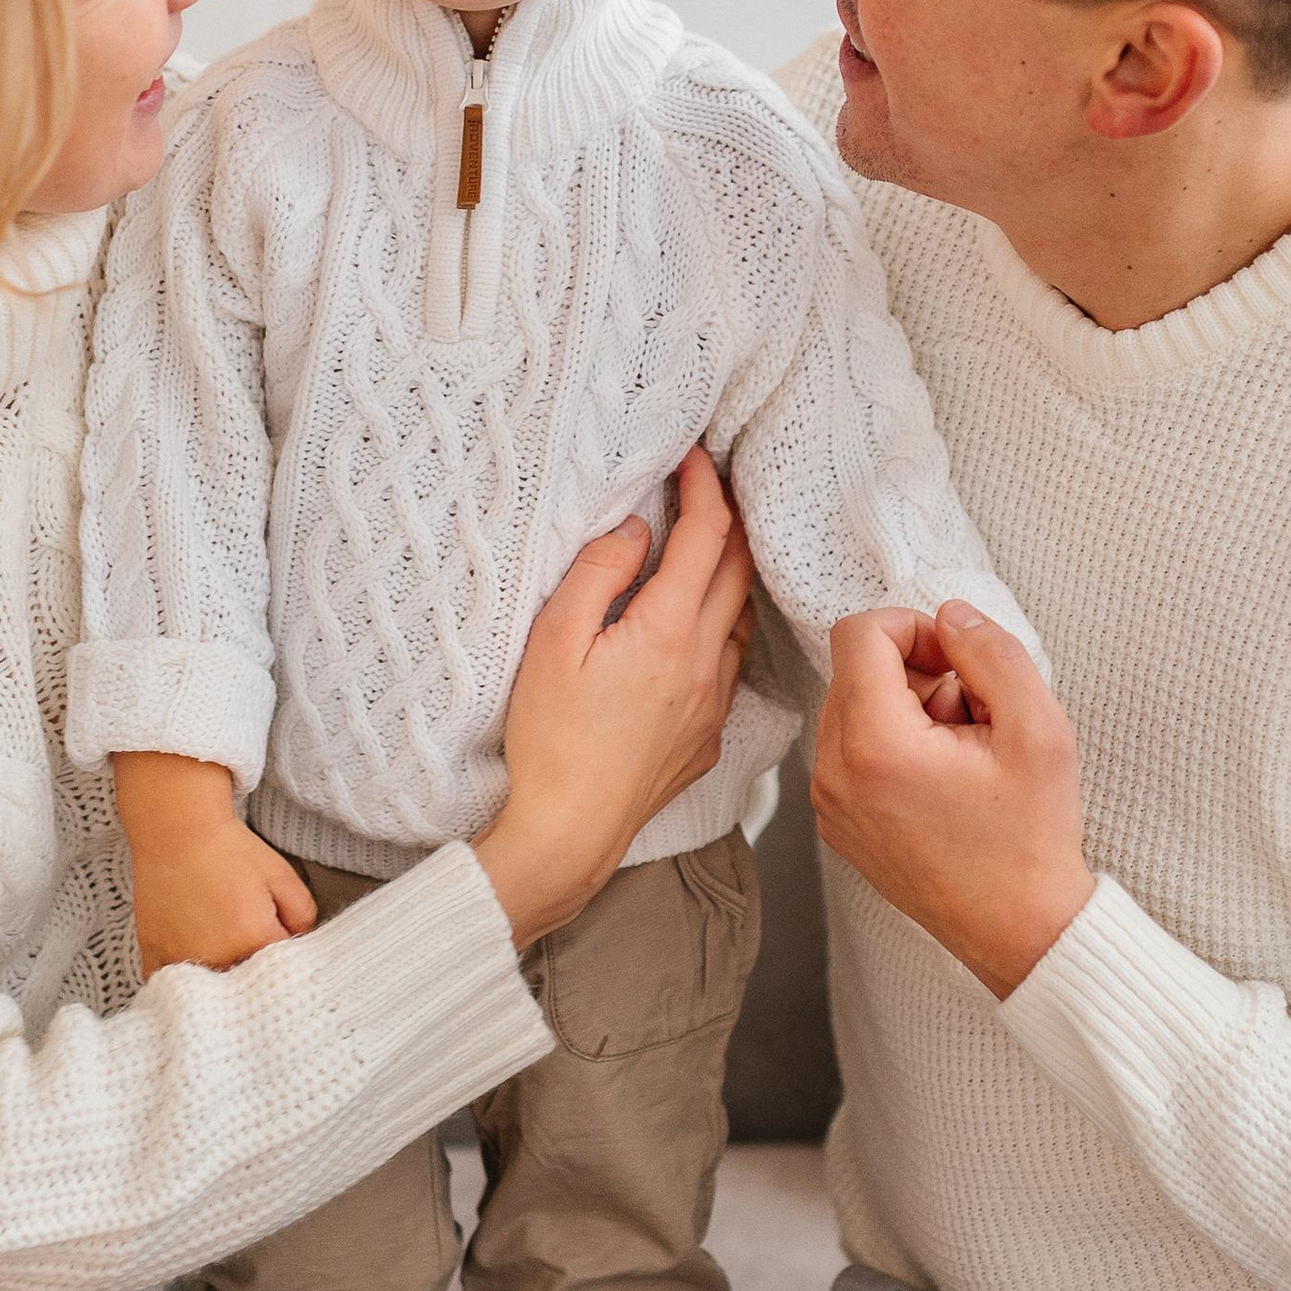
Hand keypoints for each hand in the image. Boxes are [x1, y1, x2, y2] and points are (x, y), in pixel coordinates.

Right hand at [114, 753, 317, 978]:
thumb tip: (301, 942)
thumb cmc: (230, 849)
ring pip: (211, 990)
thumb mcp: (281, 875)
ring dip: (220, 978)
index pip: (282, 968)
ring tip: (218, 945)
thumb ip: (303, 914)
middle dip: (254, 969)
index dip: (284, 954)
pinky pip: (171, 985)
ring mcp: (183, 959)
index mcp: (255, 940)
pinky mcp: (155, 955)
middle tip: (246, 938)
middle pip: (247, 984)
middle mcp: (219, 958)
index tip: (276, 940)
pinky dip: (183, 983)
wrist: (177, 830)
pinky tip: (190, 964)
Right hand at [473, 446, 757, 946]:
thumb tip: (637, 528)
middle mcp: (704, 663)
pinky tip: (696, 630)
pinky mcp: (707, 737)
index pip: (707, 537)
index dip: (705, 487)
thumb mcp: (554, 643)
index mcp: (667, 631)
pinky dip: (721, 629)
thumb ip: (598, 575)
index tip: (694, 457)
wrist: (569, 832)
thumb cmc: (550, 740)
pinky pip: (730, 666)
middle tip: (705, 488)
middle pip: (739, 571)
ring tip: (705, 550)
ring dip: (731, 576)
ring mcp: (712, 704)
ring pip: (741, 620)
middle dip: (728, 520)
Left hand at [811, 602, 1094, 998]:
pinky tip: (944, 778)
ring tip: (964, 750)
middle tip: (975, 711)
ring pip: (853, 708)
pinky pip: (852, 751)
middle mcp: (835, 774)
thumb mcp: (1037, 728)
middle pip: (856, 670)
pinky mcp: (838, 823)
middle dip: (917, 671)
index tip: (957, 658)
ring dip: (908, 709)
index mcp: (875, 746)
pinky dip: (894, 746)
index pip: (858, 633)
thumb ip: (992, 653)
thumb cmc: (1031, 839)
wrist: (1020, 930)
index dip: (914, 626)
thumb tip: (951, 616)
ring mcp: (830, 804)